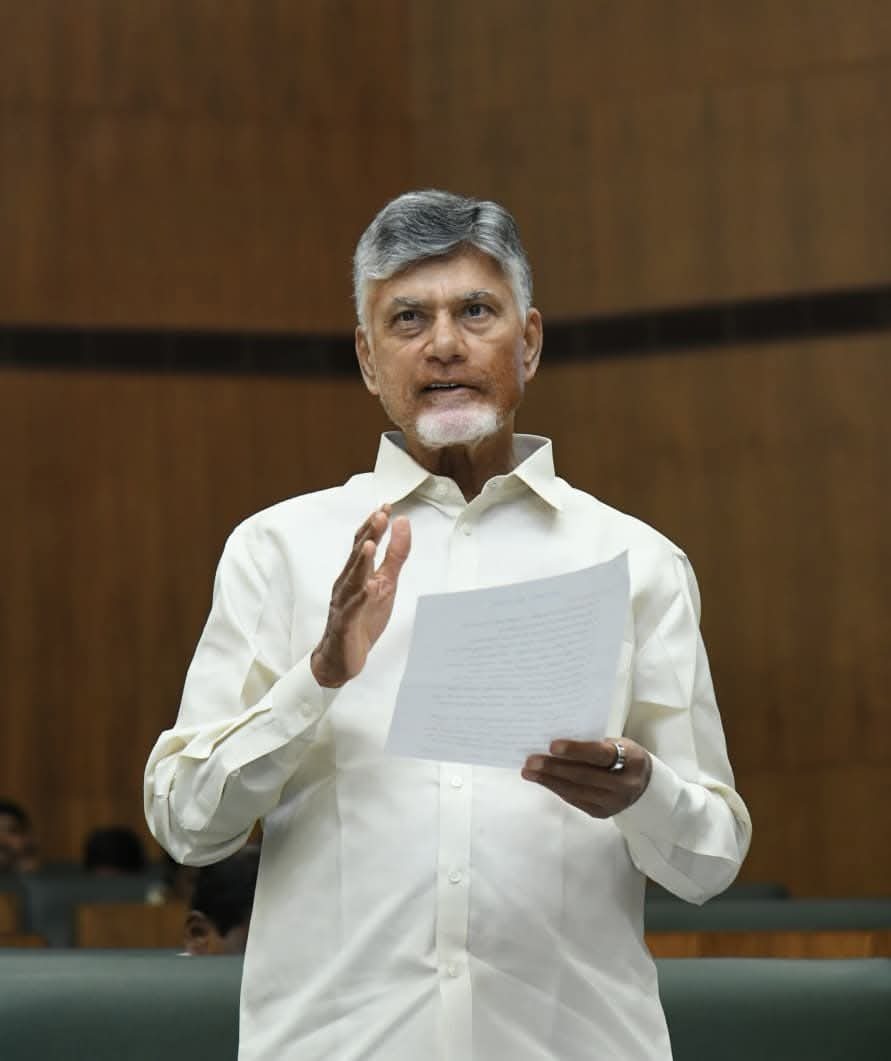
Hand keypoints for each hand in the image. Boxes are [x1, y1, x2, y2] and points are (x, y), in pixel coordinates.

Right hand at [311, 507, 410, 687]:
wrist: (341, 657)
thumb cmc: (362, 618)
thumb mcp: (386, 583)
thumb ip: (395, 555)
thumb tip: (402, 524)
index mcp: (356, 573)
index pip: (363, 543)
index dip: (374, 525)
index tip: (386, 506)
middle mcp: (346, 584)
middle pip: (356, 556)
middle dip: (368, 535)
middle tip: (379, 515)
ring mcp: (344, 604)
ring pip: (352, 580)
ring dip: (360, 562)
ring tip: (370, 544)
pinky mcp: (345, 625)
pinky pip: (353, 610)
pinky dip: (360, 598)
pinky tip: (369, 588)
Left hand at [521, 738, 651, 817]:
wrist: (644, 784)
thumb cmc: (625, 756)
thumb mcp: (618, 743)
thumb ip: (594, 743)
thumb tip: (556, 743)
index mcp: (632, 760)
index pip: (600, 755)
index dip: (575, 750)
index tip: (552, 745)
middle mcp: (624, 785)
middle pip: (583, 776)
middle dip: (554, 768)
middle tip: (531, 760)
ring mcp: (613, 802)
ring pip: (575, 791)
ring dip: (548, 780)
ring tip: (528, 771)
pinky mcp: (601, 813)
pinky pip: (574, 800)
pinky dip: (555, 788)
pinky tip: (541, 780)